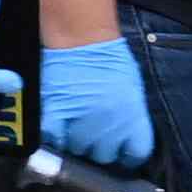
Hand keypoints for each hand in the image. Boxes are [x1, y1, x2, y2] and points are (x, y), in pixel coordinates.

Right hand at [32, 36, 155, 167]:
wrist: (81, 36)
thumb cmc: (109, 57)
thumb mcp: (133, 88)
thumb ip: (132, 116)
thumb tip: (128, 139)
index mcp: (133, 116)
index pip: (137, 152)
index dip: (129, 153)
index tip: (123, 151)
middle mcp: (109, 123)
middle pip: (104, 154)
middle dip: (100, 145)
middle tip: (94, 129)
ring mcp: (81, 120)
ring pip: (78, 149)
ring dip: (76, 140)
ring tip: (76, 122)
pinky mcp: (56, 113)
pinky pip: (54, 140)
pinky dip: (55, 136)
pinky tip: (59, 127)